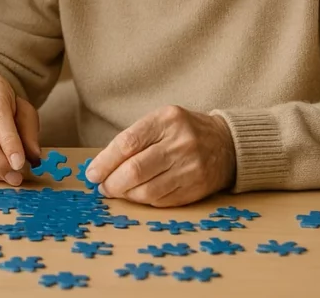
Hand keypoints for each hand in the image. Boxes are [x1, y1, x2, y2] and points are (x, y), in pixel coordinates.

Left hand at [84, 106, 235, 207]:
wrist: (226, 144)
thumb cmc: (184, 131)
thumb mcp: (161, 121)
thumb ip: (134, 138)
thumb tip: (102, 165)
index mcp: (167, 120)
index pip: (127, 143)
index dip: (105, 162)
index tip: (92, 174)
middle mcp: (180, 143)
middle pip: (136, 170)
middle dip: (112, 183)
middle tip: (103, 187)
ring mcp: (190, 167)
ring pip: (147, 190)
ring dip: (126, 194)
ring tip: (117, 191)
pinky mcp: (196, 188)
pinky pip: (161, 200)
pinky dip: (144, 200)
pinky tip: (138, 195)